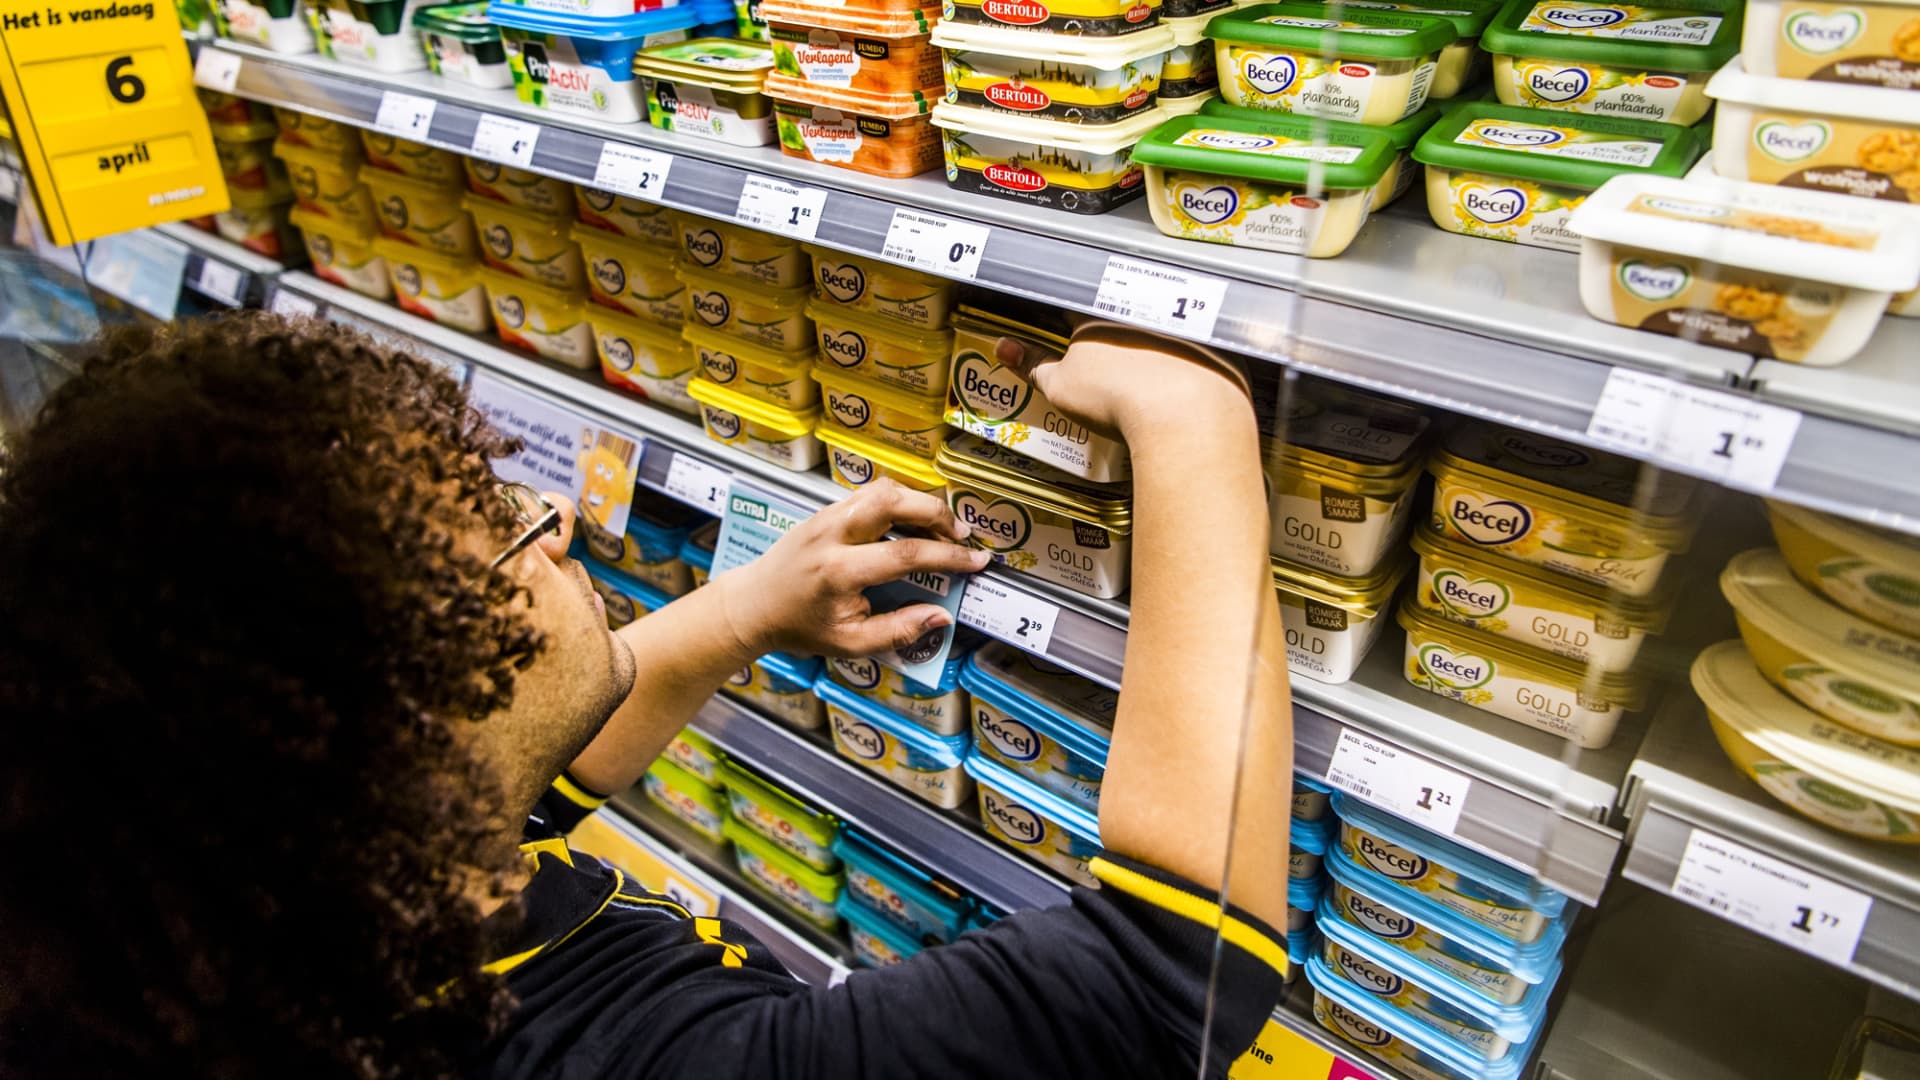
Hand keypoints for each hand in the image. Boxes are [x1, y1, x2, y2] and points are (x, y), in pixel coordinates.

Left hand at [716, 479, 989, 658]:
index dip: (948, 557)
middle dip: (936, 513)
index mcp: (838, 572)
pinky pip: (870, 493)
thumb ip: (898, 631)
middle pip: (893, 501)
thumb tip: (941, 617)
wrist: (754, 605)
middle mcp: (832, 534)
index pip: (905, 554)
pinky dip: (899, 501)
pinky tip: (913, 522)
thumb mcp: (850, 643)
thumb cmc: (800, 627)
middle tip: (962, 535)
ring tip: (942, 528)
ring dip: (918, 502)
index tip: (976, 562)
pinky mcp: (826, 510)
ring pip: (882, 489)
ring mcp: (827, 516)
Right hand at [996, 324, 1250, 441]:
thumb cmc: (1121, 397)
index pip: (1073, 299)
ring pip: (1161, 324)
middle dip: (1111, 330)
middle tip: (1104, 364)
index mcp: (1101, 306)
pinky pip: (1197, 347)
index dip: (1064, 317)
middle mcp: (1145, 303)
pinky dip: (1187, 361)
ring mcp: (1183, 322)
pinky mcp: (1217, 345)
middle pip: (1120, 310)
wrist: (1186, 416)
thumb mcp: (1061, 386)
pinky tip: (1179, 387)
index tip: (1063, 331)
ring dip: (1150, 342)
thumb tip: (1005, 349)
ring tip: (1142, 379)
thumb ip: (1032, 364)